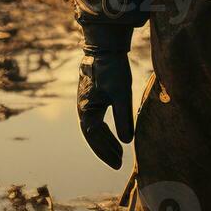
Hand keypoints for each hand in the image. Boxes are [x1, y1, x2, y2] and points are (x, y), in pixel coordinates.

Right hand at [77, 23, 134, 168]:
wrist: (104, 46)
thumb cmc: (113, 70)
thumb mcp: (122, 95)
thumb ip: (123, 119)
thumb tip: (127, 142)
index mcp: (87, 110)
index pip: (95, 139)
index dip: (106, 153)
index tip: (118, 164)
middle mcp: (83, 108)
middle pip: (92, 136)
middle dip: (105, 149)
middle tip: (119, 162)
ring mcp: (85, 101)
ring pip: (94, 128)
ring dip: (105, 140)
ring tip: (118, 151)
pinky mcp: (91, 95)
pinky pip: (96, 118)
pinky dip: (104, 129)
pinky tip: (114, 131)